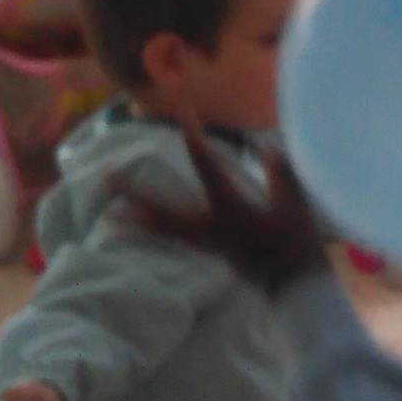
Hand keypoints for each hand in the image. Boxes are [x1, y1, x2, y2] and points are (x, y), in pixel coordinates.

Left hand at [128, 126, 330, 294]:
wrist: (295, 285)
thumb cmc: (296, 242)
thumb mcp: (293, 203)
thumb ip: (278, 172)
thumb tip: (264, 147)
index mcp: (230, 210)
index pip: (207, 168)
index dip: (194, 139)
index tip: (182, 115)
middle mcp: (209, 227)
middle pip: (163, 210)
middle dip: (133, 194)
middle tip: (105, 178)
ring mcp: (206, 243)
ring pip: (163, 229)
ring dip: (137, 218)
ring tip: (112, 212)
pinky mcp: (209, 251)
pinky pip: (173, 238)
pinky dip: (156, 231)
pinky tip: (148, 228)